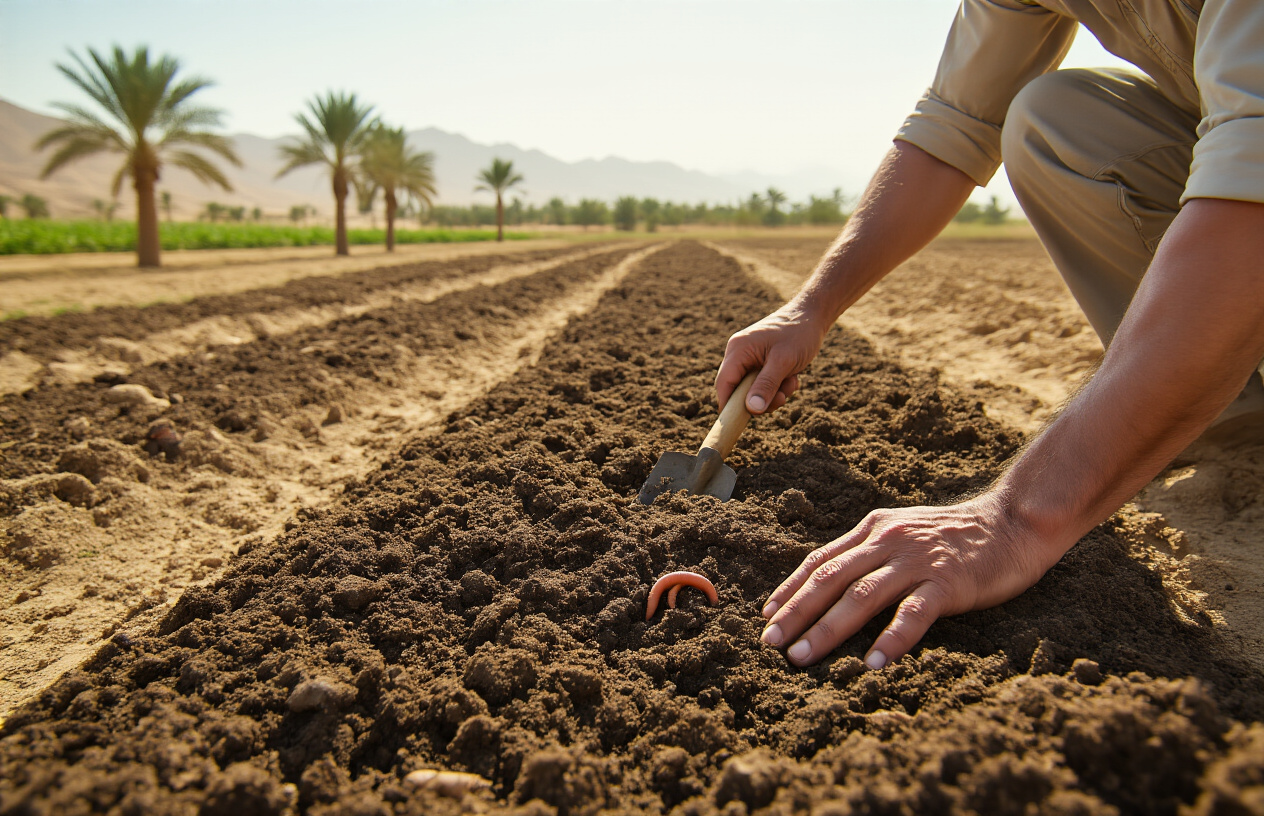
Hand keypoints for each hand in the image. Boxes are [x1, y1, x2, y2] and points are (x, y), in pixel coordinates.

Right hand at [716, 302, 828, 414]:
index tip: (739, 422)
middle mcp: (740, 354)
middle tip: (782, 398)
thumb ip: (766, 385)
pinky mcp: (762, 362)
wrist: (814, 315)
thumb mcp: (783, 362)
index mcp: (738, 350)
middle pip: (739, 390)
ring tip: (791, 382)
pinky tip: (793, 376)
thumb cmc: (799, 333)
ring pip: (754, 389)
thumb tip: (751, 410)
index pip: (724, 384)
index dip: (729, 405)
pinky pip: (764, 383)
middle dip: (761, 398)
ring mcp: (750, 358)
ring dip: (774, 392)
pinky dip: (779, 385)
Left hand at [758, 495, 1058, 668]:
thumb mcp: (903, 531)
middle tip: (770, 643)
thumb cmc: (956, 535)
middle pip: (831, 580)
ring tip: (802, 657)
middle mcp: (888, 541)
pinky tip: (873, 663)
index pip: (821, 560)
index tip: (767, 616)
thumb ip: (870, 551)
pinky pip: (913, 614)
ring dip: (827, 629)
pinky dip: (891, 639)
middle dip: (796, 613)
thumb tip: (830, 582)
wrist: (1013, 522)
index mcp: (874, 529)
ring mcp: (917, 561)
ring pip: (861, 597)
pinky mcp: (948, 581)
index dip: (790, 589)